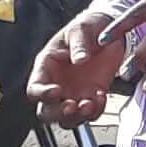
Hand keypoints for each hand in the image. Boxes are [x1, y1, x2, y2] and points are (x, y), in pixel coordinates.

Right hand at [31, 2, 126, 125]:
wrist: (110, 33)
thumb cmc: (88, 27)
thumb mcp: (82, 29)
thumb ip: (79, 43)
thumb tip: (79, 59)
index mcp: (46, 67)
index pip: (35, 88)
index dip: (42, 94)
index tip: (57, 91)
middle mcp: (56, 84)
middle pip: (47, 111)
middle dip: (58, 113)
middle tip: (72, 106)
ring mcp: (73, 94)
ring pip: (67, 119)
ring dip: (78, 117)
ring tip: (91, 103)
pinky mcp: (90, 98)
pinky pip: (89, 114)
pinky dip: (96, 111)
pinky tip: (101, 96)